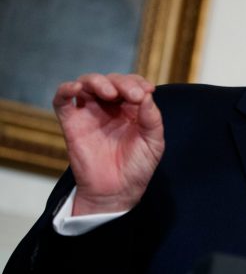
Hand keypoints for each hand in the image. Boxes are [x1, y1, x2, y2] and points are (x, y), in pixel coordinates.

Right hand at [53, 73, 164, 215]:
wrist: (116, 192)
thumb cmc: (137, 168)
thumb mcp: (154, 143)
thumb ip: (152, 119)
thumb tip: (147, 95)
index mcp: (131, 109)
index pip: (132, 84)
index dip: (137, 82)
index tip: (146, 91)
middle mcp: (110, 108)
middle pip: (111, 81)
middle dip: (122, 83)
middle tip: (132, 95)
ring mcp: (90, 113)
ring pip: (87, 84)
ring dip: (97, 81)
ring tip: (109, 93)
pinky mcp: (72, 123)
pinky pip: (62, 100)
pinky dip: (66, 89)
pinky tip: (76, 88)